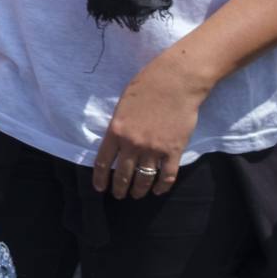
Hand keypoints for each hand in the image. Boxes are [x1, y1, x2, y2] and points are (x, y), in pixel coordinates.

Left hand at [92, 48, 211, 198]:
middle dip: (119, 188)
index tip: (100, 188)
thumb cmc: (147, 86)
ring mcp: (154, 149)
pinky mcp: (174, 150)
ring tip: (136, 195)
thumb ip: (118, 126)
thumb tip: (116, 142)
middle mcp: (132, 144)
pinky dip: (162, 186)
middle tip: (119, 195)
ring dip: (139, 191)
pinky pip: (167, 176)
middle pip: (123, 174)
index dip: (100, 179)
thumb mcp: (123, 105)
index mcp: (115, 131)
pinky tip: (158, 190)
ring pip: (143, 179)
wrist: (176, 82)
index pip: (103, 162)